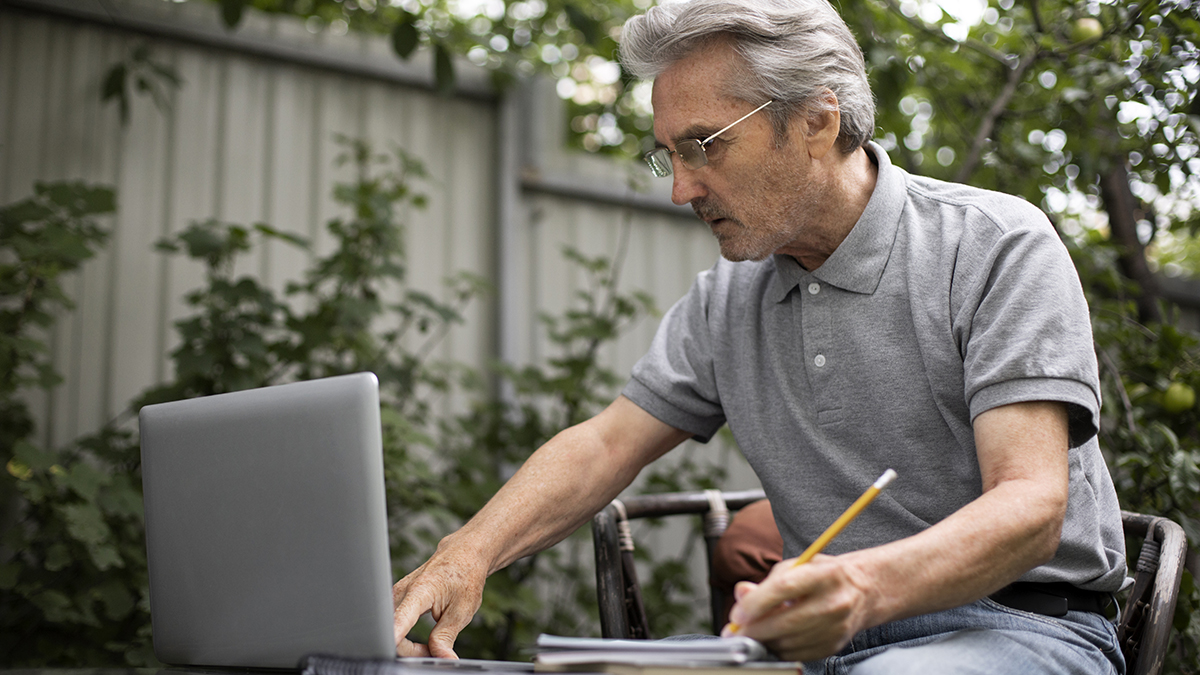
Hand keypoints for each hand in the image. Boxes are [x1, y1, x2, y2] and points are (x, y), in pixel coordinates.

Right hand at [392, 544, 489, 658]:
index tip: (388, 650)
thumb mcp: (462, 611)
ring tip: (431, 643)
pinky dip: (406, 634)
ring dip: (408, 643)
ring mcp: (397, 592)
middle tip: (433, 652)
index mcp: (420, 590)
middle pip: (393, 630)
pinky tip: (421, 636)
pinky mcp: (397, 596)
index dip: (393, 637)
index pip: (400, 619)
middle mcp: (403, 590)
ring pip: (392, 628)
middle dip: (410, 650)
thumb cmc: (465, 575)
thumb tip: (442, 659)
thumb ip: (446, 637)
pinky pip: (394, 622)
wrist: (464, 553)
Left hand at [720, 555, 870, 661]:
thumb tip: (741, 594)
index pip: (784, 588)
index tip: (737, 614)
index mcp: (825, 575)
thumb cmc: (824, 575)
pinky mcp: (833, 645)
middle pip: (785, 622)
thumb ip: (767, 581)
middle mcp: (834, 602)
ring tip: (751, 634)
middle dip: (753, 630)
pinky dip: (778, 649)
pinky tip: (771, 639)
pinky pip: (797, 653)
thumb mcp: (798, 566)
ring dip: (763, 641)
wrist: (864, 592)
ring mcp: (836, 627)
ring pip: (789, 642)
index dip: (756, 603)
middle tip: (734, 631)